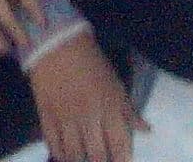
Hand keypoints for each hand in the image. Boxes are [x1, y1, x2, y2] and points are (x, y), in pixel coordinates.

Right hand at [28, 32, 143, 161]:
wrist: (57, 43)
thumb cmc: (92, 63)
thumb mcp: (116, 85)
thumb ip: (129, 111)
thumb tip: (147, 131)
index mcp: (110, 108)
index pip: (120, 147)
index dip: (122, 160)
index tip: (121, 161)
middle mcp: (89, 117)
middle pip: (97, 156)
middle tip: (101, 160)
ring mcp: (66, 117)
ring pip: (74, 154)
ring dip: (81, 160)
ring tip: (83, 158)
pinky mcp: (46, 114)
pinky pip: (52, 143)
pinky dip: (60, 153)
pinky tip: (64, 154)